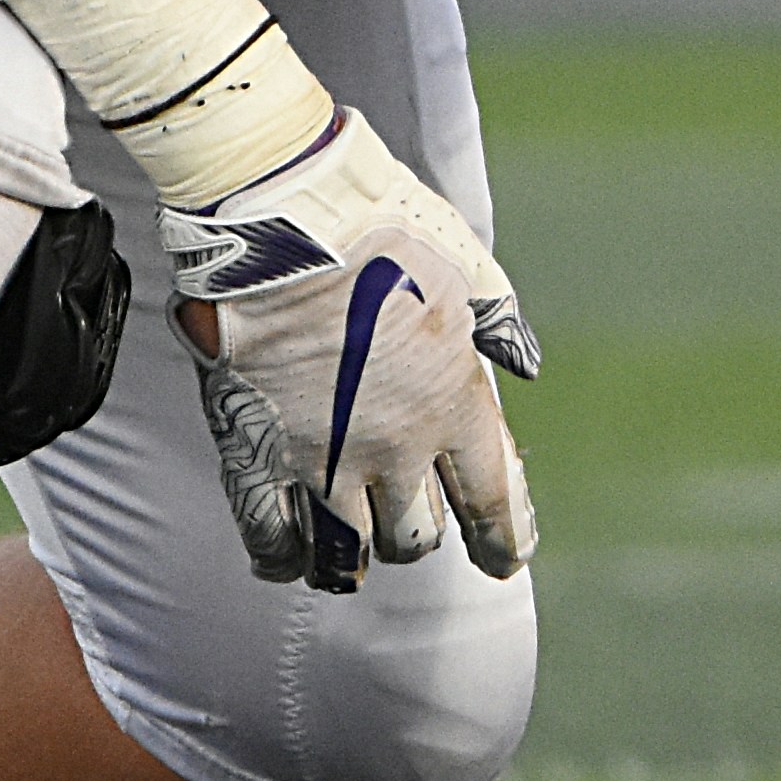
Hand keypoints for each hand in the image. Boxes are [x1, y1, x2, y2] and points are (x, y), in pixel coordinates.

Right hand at [163, 108, 537, 588]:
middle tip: (407, 515)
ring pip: (348, 550)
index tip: (503, 559)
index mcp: (456, 405)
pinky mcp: (256, 456)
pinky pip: (270, 537)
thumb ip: (500, 321)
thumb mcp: (467, 265)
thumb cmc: (379, 230)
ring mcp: (322, 459)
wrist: (279, 221)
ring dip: (355, 554)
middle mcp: (395, 447)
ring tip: (351, 550)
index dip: (503, 540)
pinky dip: (283, 557)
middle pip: (416, 535)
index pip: (492, 502)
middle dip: (418, 532)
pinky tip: (288, 558)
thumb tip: (524, 362)